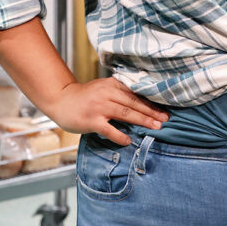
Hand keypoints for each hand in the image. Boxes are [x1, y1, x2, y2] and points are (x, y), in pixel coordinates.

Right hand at [44, 77, 169, 145]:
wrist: (60, 100)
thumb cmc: (84, 97)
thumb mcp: (102, 88)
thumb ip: (119, 93)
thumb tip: (142, 104)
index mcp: (111, 85)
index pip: (135, 94)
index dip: (151, 102)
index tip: (164, 109)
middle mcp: (106, 94)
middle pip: (133, 103)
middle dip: (151, 112)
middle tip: (165, 119)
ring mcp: (98, 107)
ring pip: (125, 114)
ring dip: (142, 120)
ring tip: (156, 127)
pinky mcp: (91, 120)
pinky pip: (109, 129)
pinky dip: (120, 136)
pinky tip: (128, 140)